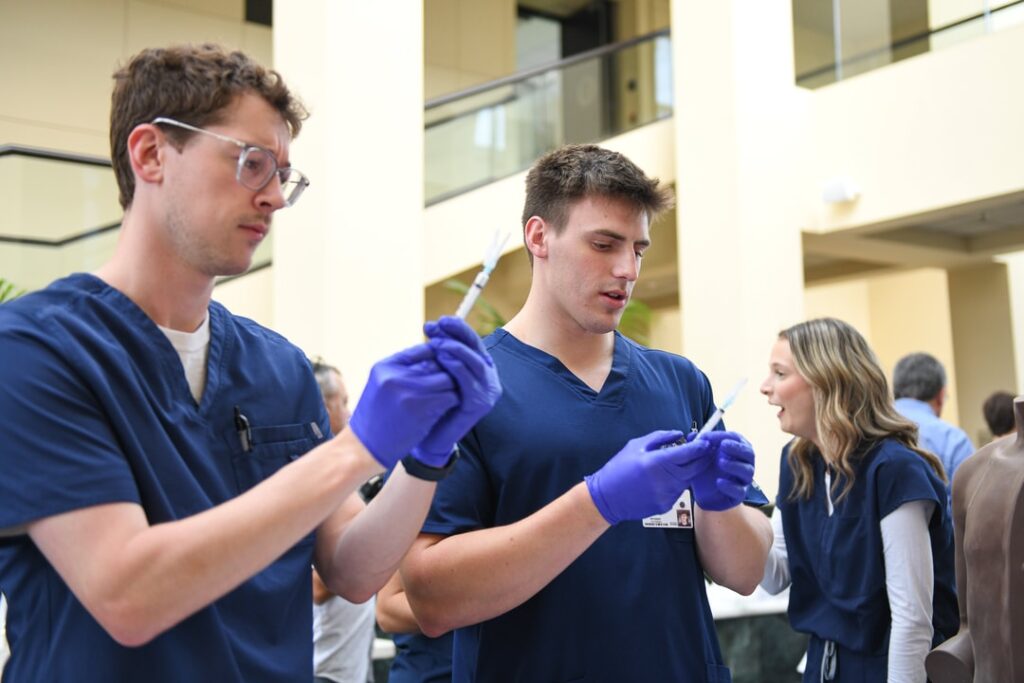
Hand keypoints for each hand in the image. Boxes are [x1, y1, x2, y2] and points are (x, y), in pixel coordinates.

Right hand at [348, 344, 458, 468]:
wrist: (363, 448)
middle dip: (446, 372)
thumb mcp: (379, 385)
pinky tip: (447, 408)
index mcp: (384, 366)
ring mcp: (409, 392)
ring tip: (449, 395)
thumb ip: (400, 369)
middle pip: (437, 362)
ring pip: (447, 379)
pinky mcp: (422, 409)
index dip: (436, 358)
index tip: (441, 369)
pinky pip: (450, 397)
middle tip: (451, 383)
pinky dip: (452, 401)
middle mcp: (396, 375)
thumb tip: (432, 354)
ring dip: (452, 387)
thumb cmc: (374, 417)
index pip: (422, 349)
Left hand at [411, 316, 501, 466]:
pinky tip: (442, 359)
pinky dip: (456, 367)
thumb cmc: (432, 402)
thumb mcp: (437, 372)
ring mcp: (487, 391)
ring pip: (474, 362)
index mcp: (480, 366)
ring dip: (455, 349)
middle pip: (476, 347)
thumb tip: (431, 326)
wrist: (430, 438)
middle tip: (434, 328)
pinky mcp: (480, 404)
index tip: (437, 321)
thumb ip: (440, 353)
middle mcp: (488, 377)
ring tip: (436, 343)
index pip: (472, 340)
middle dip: (454, 334)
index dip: (456, 328)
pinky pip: (469, 381)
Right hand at [584, 430, 712, 524]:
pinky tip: (665, 478)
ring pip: (688, 480)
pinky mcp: (666, 505)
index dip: (701, 446)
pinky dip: (677, 483)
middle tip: (702, 451)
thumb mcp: (636, 445)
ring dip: (688, 471)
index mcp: (657, 462)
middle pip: (695, 468)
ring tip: (678, 464)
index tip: (705, 441)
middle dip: (701, 459)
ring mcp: (667, 495)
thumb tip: (679, 434)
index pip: (689, 453)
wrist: (607, 497)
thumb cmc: (619, 468)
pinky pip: (678, 491)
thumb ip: (660, 437)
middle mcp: (666, 480)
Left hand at [688, 431, 755, 510]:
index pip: (736, 438)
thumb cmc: (706, 471)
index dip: (724, 435)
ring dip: (735, 465)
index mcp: (736, 450)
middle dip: (737, 447)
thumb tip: (693, 435)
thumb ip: (696, 445)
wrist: (704, 495)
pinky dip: (730, 486)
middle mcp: (744, 463)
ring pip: (747, 471)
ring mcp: (743, 479)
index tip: (708, 436)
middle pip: (749, 453)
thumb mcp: (699, 457)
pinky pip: (739, 490)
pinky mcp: (739, 495)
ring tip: (721, 462)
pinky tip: (719, 482)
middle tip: (724, 445)